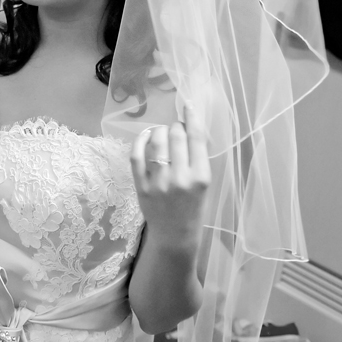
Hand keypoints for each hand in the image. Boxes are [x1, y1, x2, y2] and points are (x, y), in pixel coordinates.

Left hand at [131, 104, 210, 248]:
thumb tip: (186, 129)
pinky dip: (140, 141)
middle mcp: (181, 178)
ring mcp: (159, 182)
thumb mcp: (204, 185)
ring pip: (157, 142)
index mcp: (201, 177)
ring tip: (162, 133)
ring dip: (159, 131)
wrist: (175, 236)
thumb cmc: (194, 209)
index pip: (196, 138)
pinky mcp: (142, 186)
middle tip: (176, 128)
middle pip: (176, 136)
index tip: (187, 105)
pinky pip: (137, 156)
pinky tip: (145, 136)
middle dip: (176, 126)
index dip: (191, 117)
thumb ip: (196, 160)